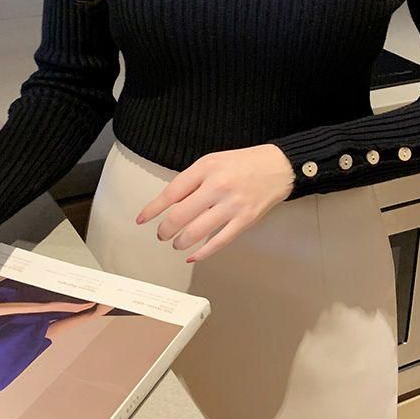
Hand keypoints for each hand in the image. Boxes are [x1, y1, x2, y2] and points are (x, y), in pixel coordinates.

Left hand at [135, 144, 294, 262]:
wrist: (278, 167)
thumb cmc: (242, 164)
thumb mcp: (212, 162)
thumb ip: (191, 181)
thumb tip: (169, 205)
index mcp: (207, 168)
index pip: (172, 192)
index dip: (153, 209)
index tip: (142, 220)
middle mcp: (218, 186)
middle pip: (181, 216)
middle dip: (165, 230)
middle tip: (162, 234)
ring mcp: (232, 205)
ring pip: (197, 232)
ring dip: (181, 242)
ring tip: (177, 243)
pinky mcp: (245, 220)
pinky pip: (218, 242)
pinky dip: (202, 252)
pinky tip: (192, 256)